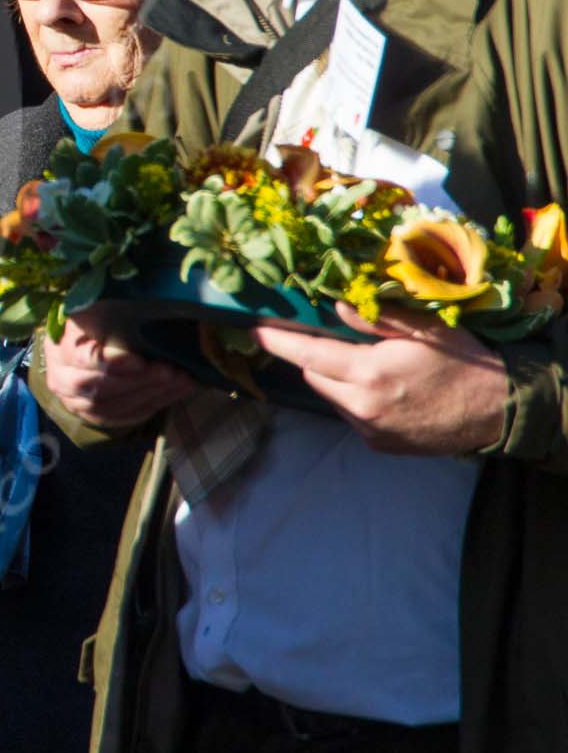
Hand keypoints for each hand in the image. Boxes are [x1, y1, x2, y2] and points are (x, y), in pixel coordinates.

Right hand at [42, 307, 198, 427]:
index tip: (139, 359)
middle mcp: (62, 377)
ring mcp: (75, 400)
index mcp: (60, 346)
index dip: (109, 361)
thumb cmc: (94, 322)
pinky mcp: (93, 415)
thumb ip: (111, 310)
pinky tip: (176, 392)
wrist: (80, 349)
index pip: (80, 357)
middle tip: (171, 371)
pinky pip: (123, 417)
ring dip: (150, 393)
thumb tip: (142, 297)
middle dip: (138, 380)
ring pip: (111, 405)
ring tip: (182, 380)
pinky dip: (152, 405)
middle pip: (97, 386)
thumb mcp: (97, 310)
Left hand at [252, 303, 507, 454]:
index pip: (307, 355)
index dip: (277, 341)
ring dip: (337, 381)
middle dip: (316, 358)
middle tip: (340, 343)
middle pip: (314, 377)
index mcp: (369, 374)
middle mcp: (363, 407)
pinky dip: (356, 401)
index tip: (252, 330)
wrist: (499, 412)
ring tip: (371, 367)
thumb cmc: (464, 362)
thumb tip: (333, 307)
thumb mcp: (425, 329)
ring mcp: (370, 431)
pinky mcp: (380, 445)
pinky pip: (352, 417)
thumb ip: (376, 317)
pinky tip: (386, 392)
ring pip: (332, 398)